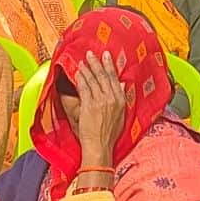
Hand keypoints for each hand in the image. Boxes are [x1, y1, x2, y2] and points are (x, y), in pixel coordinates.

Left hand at [72, 51, 128, 168]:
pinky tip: (77, 73)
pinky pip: (84, 88)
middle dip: (97, 63)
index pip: (115, 79)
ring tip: (82, 61)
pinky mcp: (89, 105)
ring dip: (87, 69)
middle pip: (104, 76)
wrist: (100, 146)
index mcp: (121, 101)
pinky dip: (81, 79)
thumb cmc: (109, 135)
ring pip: (93, 80)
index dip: (110, 66)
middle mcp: (112, 99)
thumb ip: (121, 99)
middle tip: (91, 54)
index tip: (106, 56)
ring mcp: (100, 101)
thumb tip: (122, 85)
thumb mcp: (121, 116)